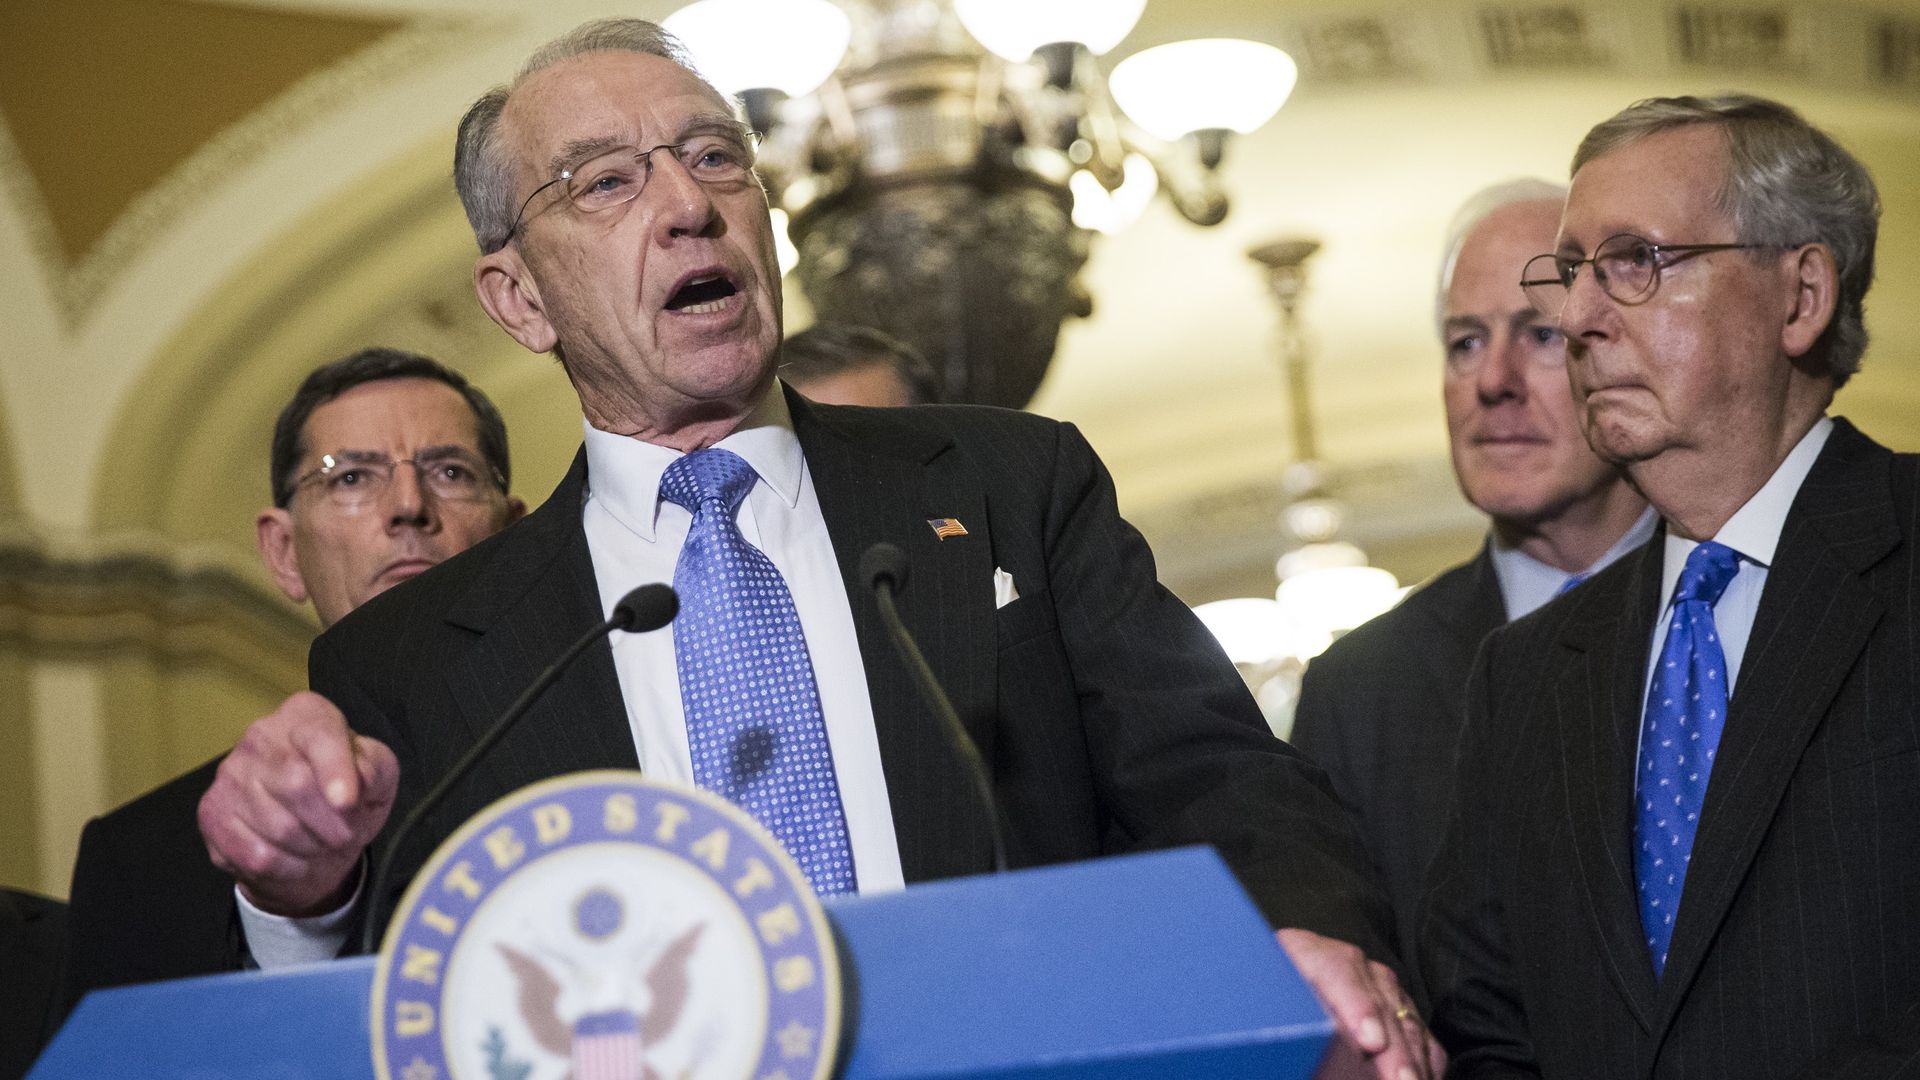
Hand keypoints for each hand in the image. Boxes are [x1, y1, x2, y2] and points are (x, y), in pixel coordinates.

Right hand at [198, 691, 398, 916]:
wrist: (310, 835)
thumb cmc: (346, 796)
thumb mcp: (376, 775)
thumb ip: (374, 769)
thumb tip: (358, 779)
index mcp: (306, 714)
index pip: (318, 735)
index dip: (335, 769)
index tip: (347, 802)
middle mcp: (261, 735)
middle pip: (297, 785)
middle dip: (333, 823)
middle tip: (347, 834)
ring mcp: (230, 773)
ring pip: (278, 826)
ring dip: (312, 847)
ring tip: (322, 844)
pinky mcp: (212, 813)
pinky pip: (256, 854)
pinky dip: (287, 867)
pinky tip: (297, 860)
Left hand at [1277, 928, 1445, 1079]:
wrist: (1265, 999)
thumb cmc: (1261, 1009)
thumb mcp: (1264, 1008)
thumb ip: (1281, 1022)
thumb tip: (1291, 1052)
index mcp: (1302, 951)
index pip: (1336, 968)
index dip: (1356, 1005)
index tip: (1370, 1042)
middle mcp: (1346, 962)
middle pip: (1379, 1000)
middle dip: (1393, 1049)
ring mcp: (1377, 983)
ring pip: (1404, 1021)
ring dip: (1411, 1060)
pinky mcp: (1399, 1008)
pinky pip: (1419, 1037)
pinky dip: (1422, 1063)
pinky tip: (1418, 1079)